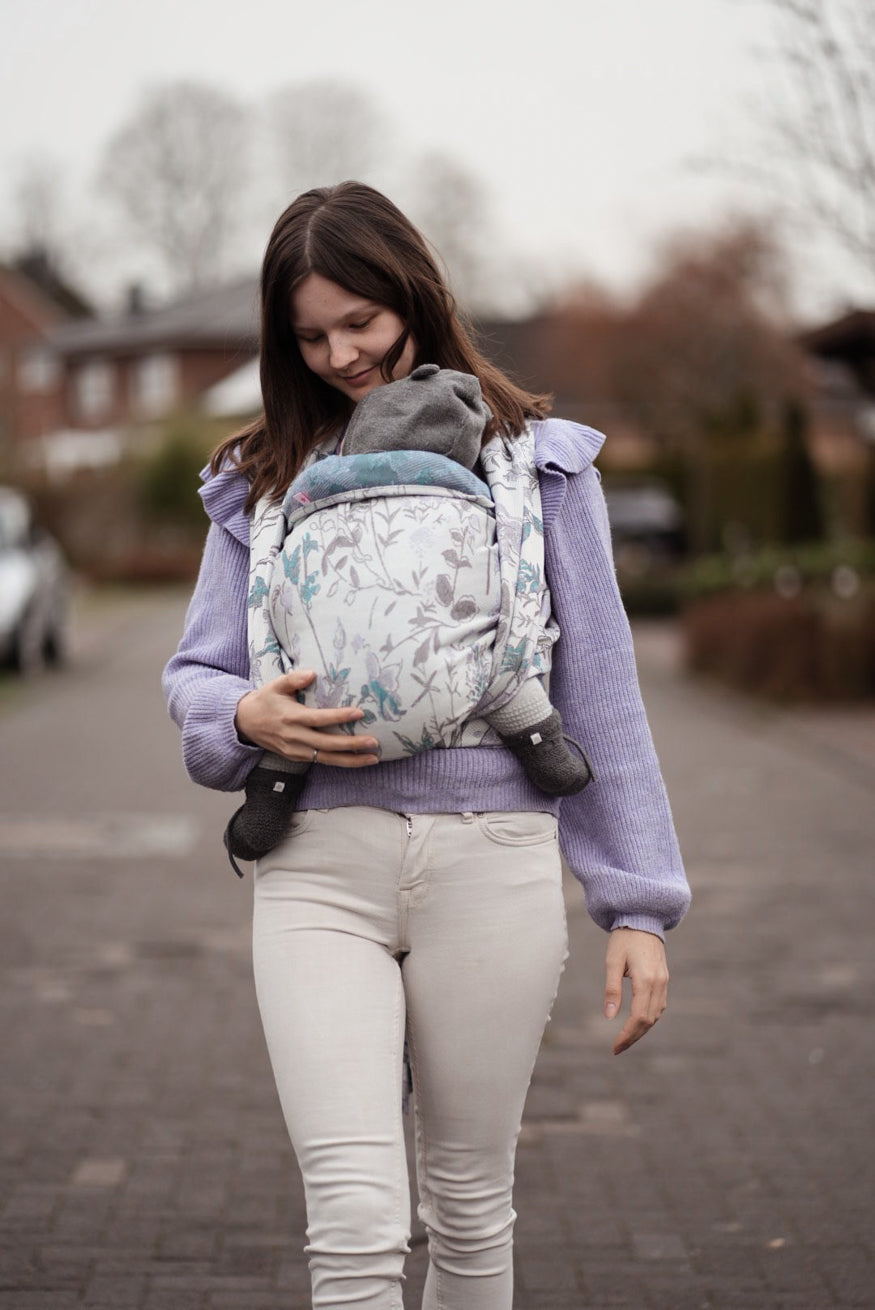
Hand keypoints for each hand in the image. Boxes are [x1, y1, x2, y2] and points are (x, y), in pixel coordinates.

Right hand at [234, 670, 379, 767]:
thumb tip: (312, 674)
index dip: (339, 716)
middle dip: (352, 745)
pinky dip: (340, 762)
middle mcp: (295, 737)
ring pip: (327, 759)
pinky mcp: (297, 758)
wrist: (244, 723)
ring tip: (373, 758)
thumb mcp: (275, 685)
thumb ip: (294, 679)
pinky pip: (321, 761)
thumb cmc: (265, 700)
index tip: (359, 713)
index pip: (318, 719)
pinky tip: (357, 760)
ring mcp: (296, 751)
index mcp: (291, 717)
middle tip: (374, 742)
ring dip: (351, 760)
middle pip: (327, 744)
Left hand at [604, 927, 668, 1054]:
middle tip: (617, 1048)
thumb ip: (612, 989)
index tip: (615, 1046)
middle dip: (634, 1036)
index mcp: (646, 980)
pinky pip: (659, 1004)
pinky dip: (649, 1017)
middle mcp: (659, 983)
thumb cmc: (624, 939)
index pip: (639, 1017)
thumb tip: (609, 1016)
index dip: (628, 1035)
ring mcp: (664, 981)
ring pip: (656, 1014)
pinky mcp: (664, 978)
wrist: (642, 918)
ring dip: (642, 1029)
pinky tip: (637, 1021)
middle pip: (649, 1020)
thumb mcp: (612, 962)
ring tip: (625, 1038)